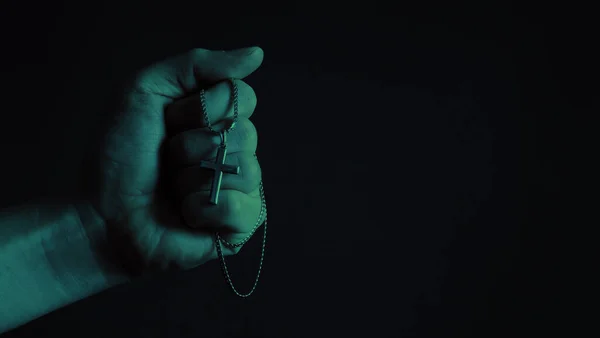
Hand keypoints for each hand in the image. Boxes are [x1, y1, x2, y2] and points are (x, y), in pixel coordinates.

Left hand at [87, 47, 264, 273]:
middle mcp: (230, 150)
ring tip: (173, 190)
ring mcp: (237, 188)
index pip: (242, 97)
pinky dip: (207, 210)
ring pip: (248, 170)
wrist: (100, 216)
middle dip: (195, 146)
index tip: (169, 121)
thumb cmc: (117, 156)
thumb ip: (197, 65)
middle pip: (246, 134)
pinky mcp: (238, 224)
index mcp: (213, 118)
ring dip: (196, 179)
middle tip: (166, 160)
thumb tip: (256, 53)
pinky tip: (186, 215)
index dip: (204, 108)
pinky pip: (245, 208)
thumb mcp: (144, 90)